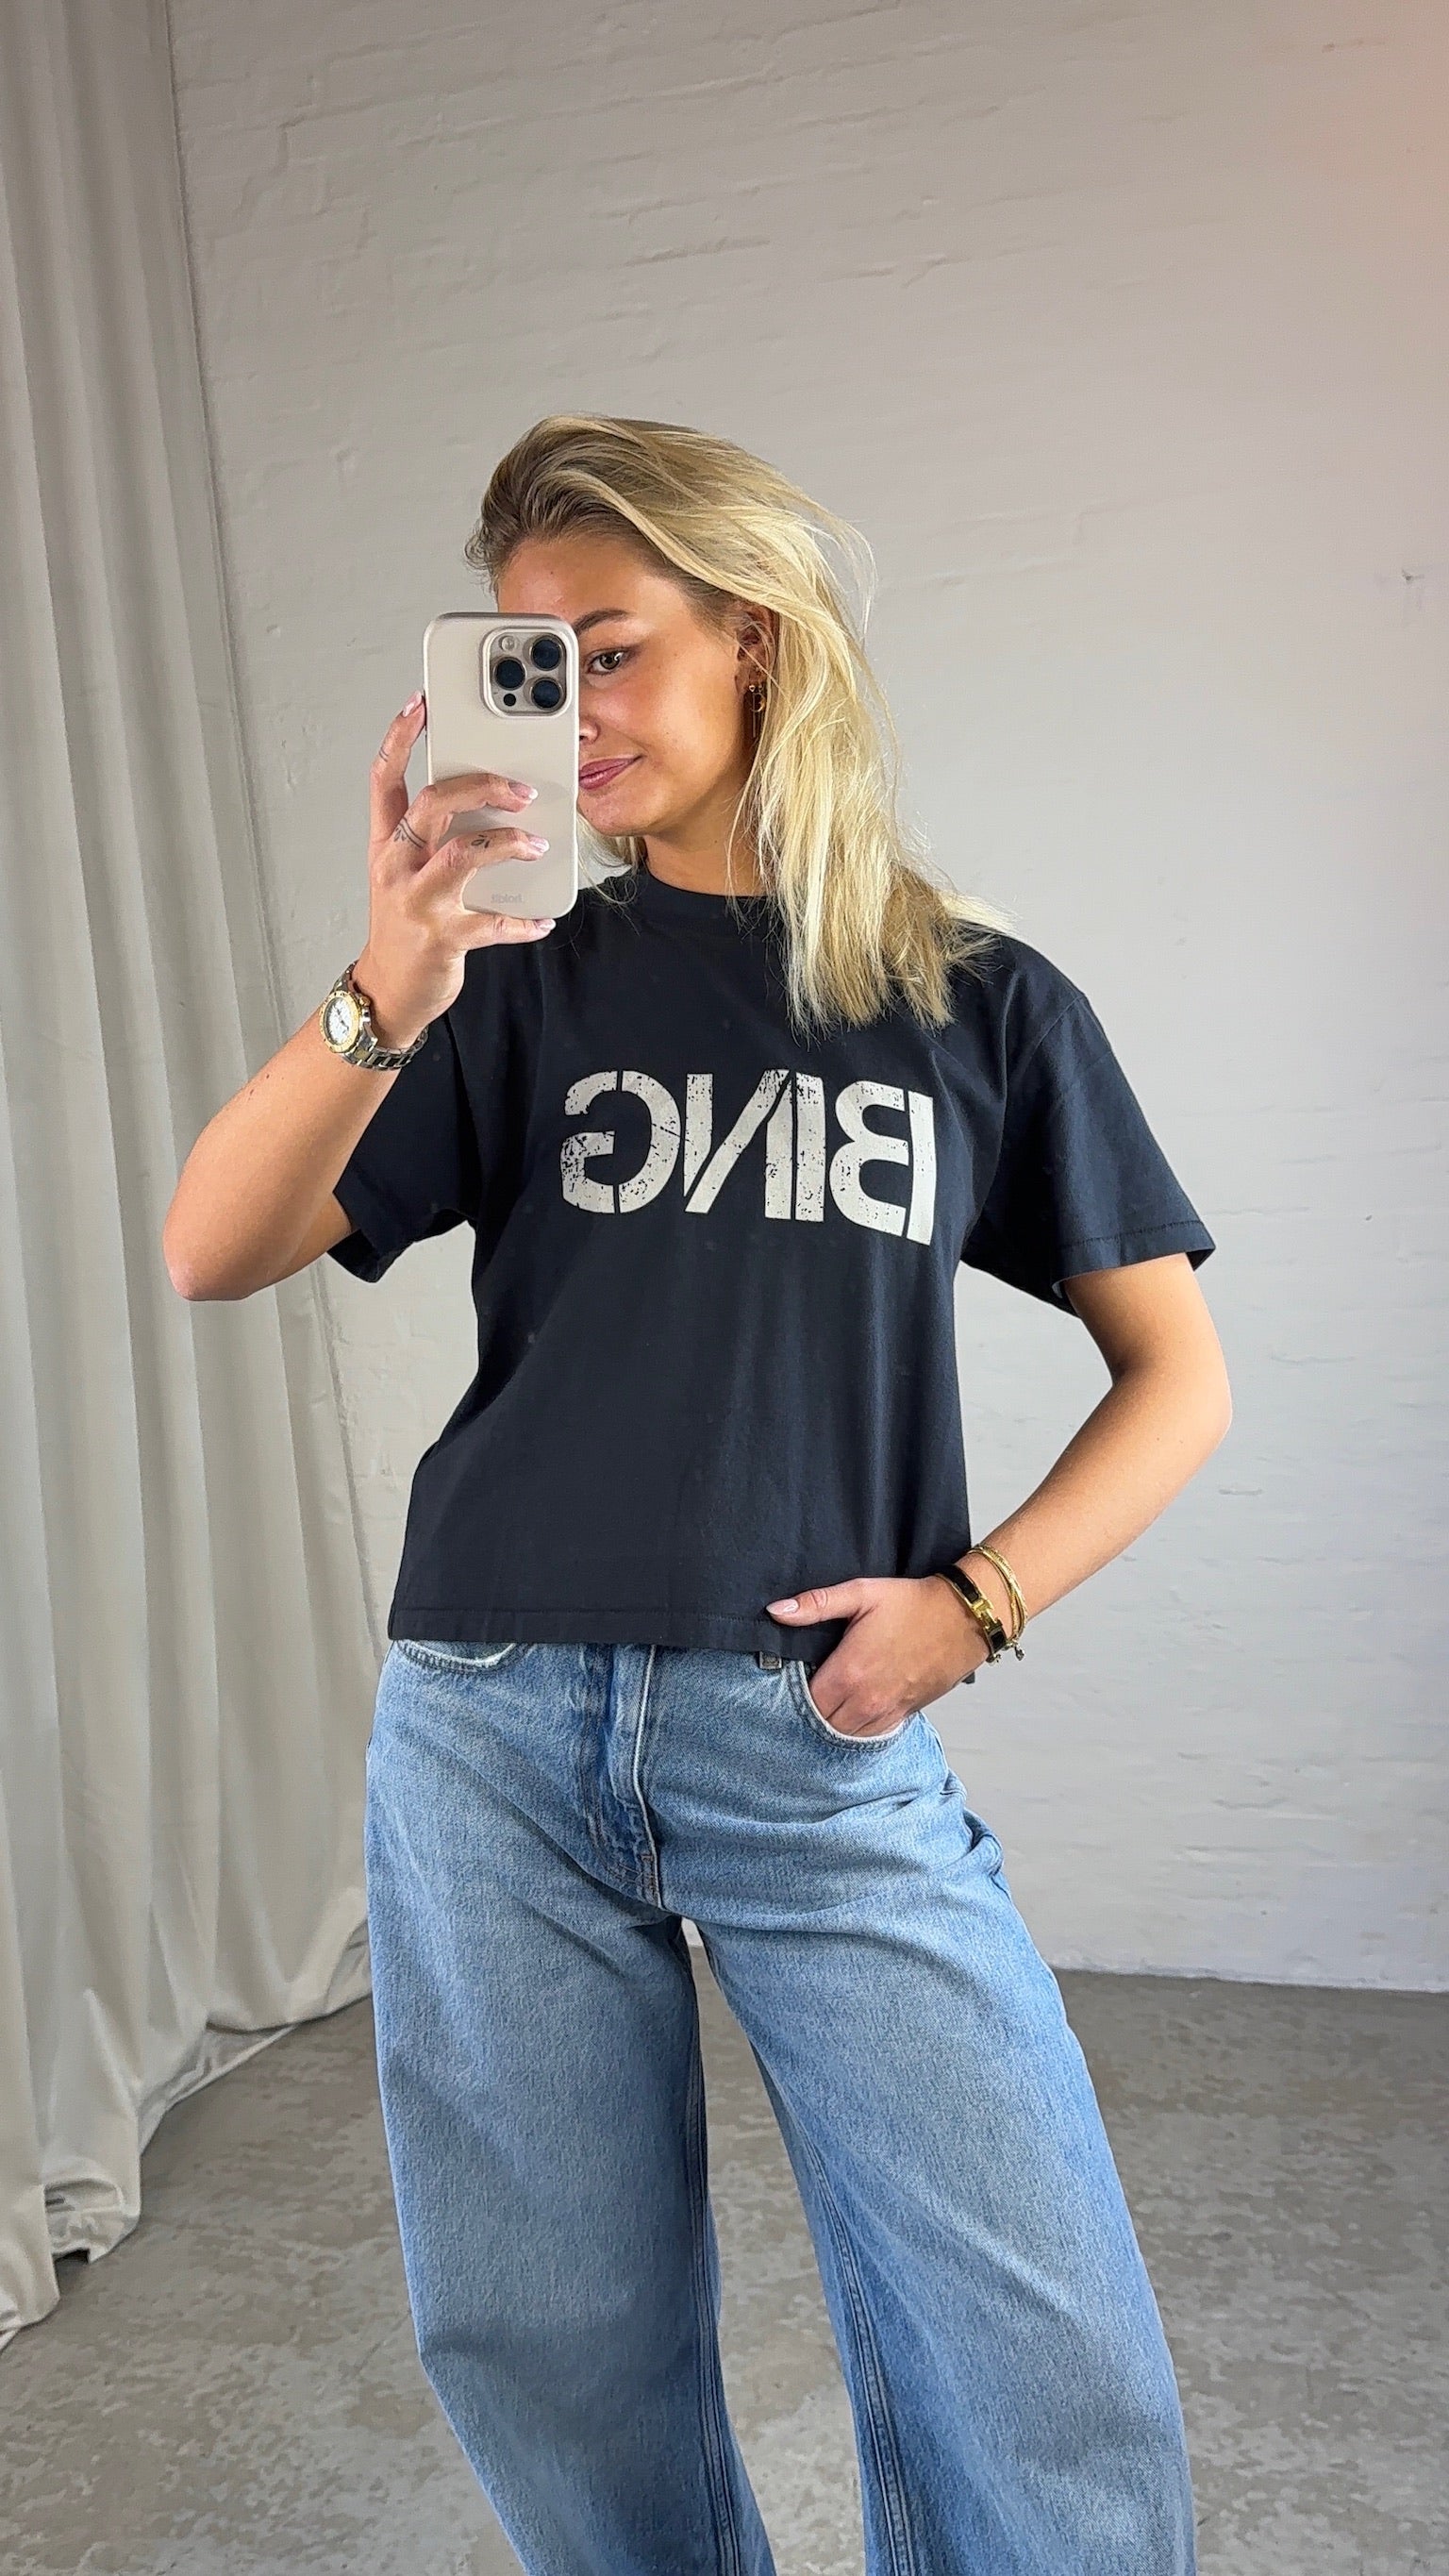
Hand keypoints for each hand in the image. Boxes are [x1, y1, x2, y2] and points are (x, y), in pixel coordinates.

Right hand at [356, 693, 556, 1045]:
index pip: (384, 779)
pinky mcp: (443, 937)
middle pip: (432, 804)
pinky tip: (541, 919)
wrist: (389, 990)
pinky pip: (493, 921)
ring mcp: (418, 901)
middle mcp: (397, 866)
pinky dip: (523, 920)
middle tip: (519, 788)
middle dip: (480, 786)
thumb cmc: (403, 927)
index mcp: (386, 845)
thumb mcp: (404, 875)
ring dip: (507, 843)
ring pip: (463, 853)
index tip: (421, 704)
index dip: (400, 737)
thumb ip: (433, 839)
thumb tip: (487, 805)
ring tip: (535, 843)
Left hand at [764, 1575, 988, 1738]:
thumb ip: (816, 1604)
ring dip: (832, 1724)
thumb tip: (776, 1611)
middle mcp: (865, 1699)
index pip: (805, 1702)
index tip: (792, 1680)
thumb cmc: (912, 1603)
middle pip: (822, 1724)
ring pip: (845, 1736)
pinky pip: (872, 1737)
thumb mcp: (861, 1593)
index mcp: (849, 1671)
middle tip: (807, 1693)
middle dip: (810, 1712)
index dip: (793, 1694)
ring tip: (827, 1704)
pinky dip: (857, 1730)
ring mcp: (887, 1711)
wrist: (964, 1618)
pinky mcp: (905, 1714)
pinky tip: (851, 1714)